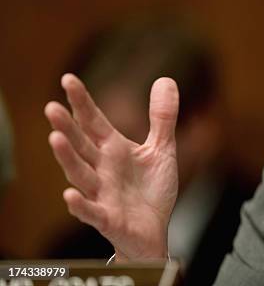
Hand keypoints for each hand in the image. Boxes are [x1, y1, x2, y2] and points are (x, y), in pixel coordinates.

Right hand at [44, 74, 178, 260]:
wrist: (154, 230)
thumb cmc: (151, 190)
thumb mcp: (162, 149)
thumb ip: (162, 117)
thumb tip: (166, 80)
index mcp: (113, 149)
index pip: (93, 121)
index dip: (81, 101)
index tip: (68, 78)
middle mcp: (102, 169)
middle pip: (81, 145)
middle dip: (66, 127)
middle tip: (52, 107)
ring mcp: (102, 194)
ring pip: (80, 175)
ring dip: (67, 158)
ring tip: (55, 139)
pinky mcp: (108, 219)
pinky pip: (91, 212)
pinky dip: (80, 205)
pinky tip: (69, 195)